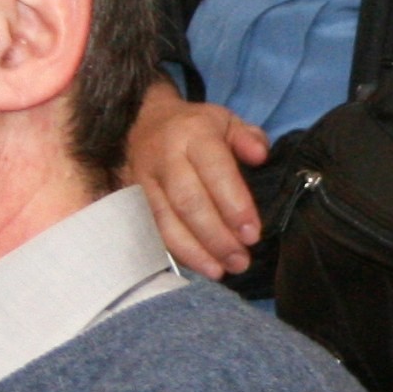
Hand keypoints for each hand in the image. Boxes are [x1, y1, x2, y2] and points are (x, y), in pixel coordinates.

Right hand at [127, 80, 269, 279]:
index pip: (215, 171)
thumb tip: (260, 156)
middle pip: (188, 202)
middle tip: (241, 260)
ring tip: (222, 270)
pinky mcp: (132, 201)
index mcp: (193, 134)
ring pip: (166, 222)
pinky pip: (152, 231)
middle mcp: (165, 158)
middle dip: (216, 236)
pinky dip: (176, 252)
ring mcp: (144, 181)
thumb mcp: (226, 121)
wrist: (142, 122)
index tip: (252, 234)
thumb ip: (248, 137)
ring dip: (195, 252)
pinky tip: (199, 266)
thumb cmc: (195, 127)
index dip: (234, 205)